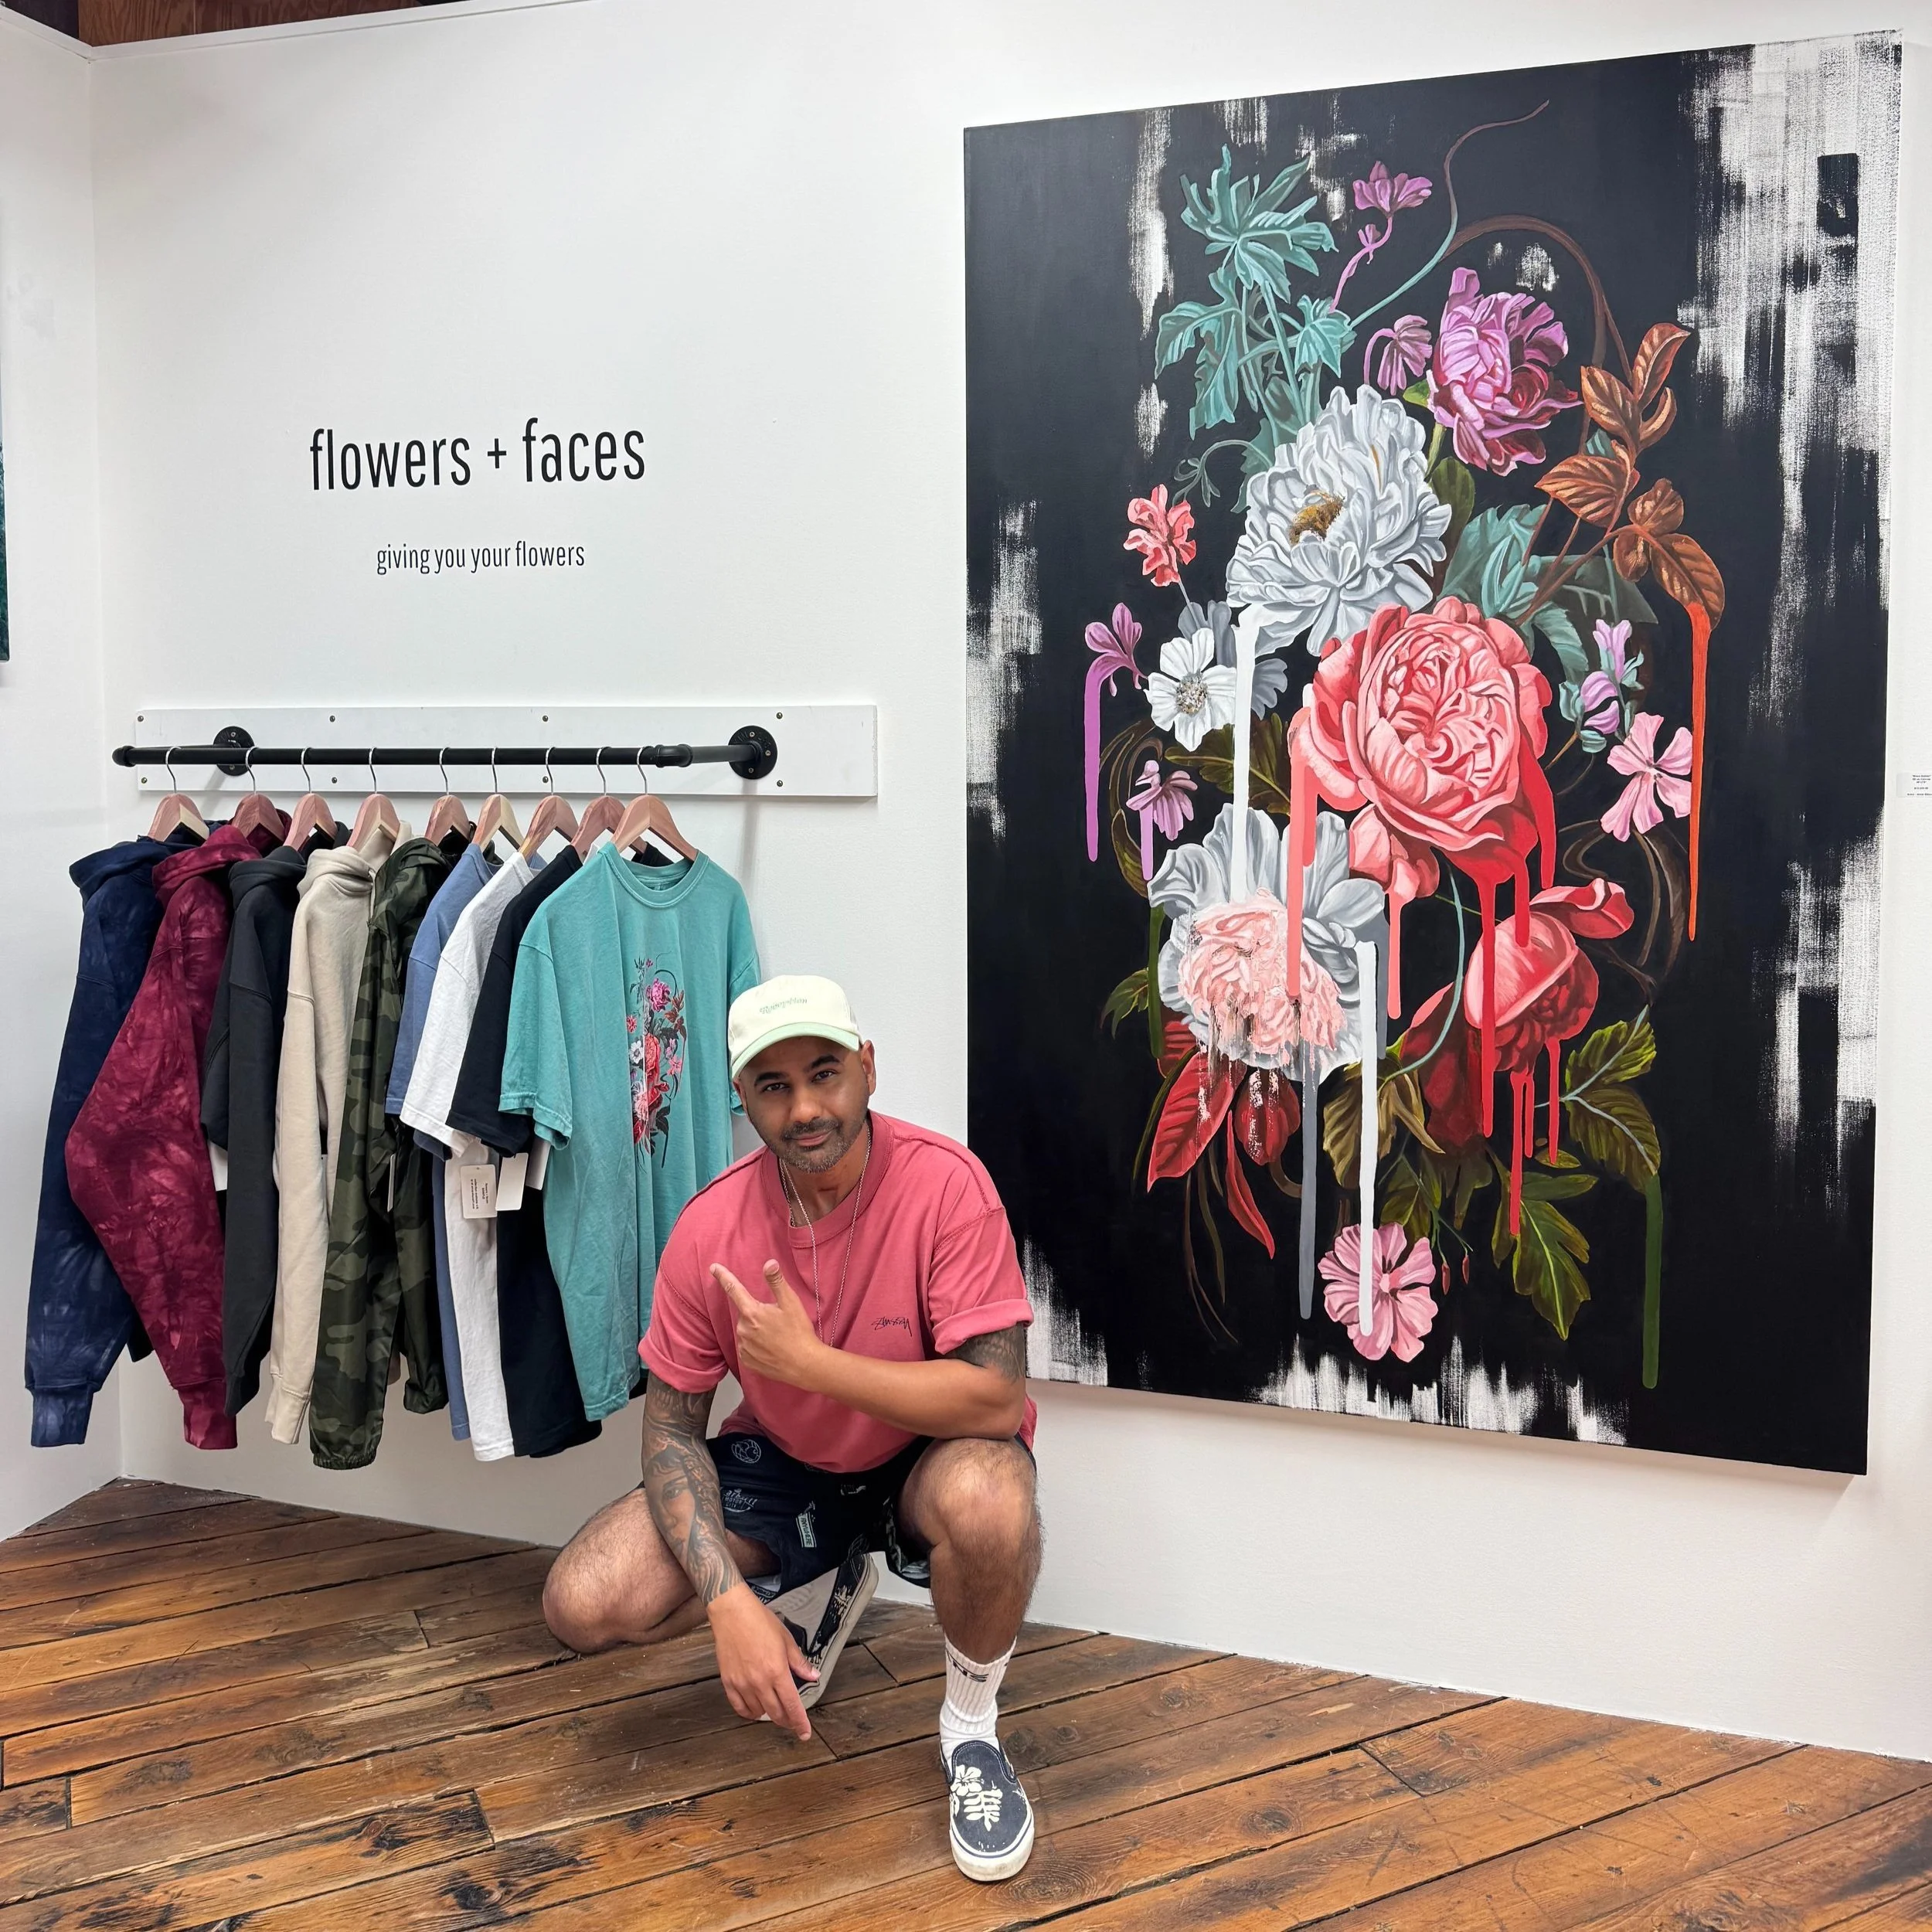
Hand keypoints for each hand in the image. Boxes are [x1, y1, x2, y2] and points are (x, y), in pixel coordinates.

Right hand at [708, 1581, 817, 1738]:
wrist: (732, 1612)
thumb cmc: (760, 1621)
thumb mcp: (786, 1639)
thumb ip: (799, 1662)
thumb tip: (814, 1676)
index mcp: (777, 1671)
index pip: (792, 1705)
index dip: (800, 1722)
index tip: (805, 1733)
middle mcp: (759, 1682)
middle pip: (776, 1713)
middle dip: (787, 1721)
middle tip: (792, 1721)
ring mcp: (742, 1684)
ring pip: (758, 1712)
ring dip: (769, 1715)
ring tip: (775, 1709)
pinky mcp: (728, 1682)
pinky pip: (739, 1707)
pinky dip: (749, 1712)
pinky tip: (755, 1708)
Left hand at [712, 1261, 825, 1389]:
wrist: (804, 1365)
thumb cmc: (798, 1333)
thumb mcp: (791, 1303)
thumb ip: (777, 1282)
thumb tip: (769, 1263)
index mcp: (752, 1313)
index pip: (733, 1289)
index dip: (723, 1276)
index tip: (713, 1268)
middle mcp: (743, 1329)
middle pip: (746, 1313)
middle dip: (757, 1313)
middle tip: (777, 1321)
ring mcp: (744, 1347)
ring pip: (746, 1330)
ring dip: (757, 1329)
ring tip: (776, 1336)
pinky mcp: (747, 1361)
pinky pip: (747, 1346)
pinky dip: (756, 1344)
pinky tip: (771, 1347)